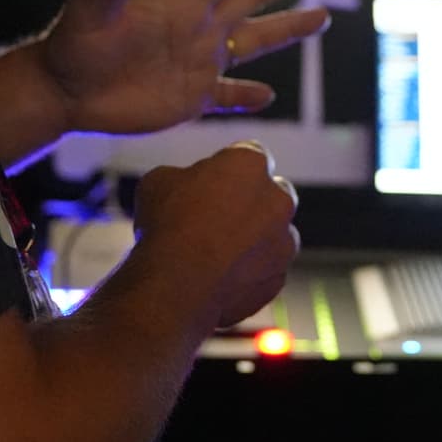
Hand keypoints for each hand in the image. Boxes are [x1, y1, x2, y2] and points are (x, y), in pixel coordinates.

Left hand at [40, 0, 330, 136]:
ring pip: (252, 42)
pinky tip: (267, 95)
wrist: (62, 91)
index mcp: (182, 3)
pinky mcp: (190, 97)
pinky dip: (246, 95)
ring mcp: (196, 62)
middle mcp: (197, 28)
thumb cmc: (73, 46)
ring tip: (321, 17)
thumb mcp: (89, 11)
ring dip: (285, 30)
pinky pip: (227, 94)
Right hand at [134, 142, 299, 327]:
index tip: (210, 183)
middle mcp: (278, 199)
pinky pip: (266, 270)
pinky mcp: (277, 279)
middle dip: (250, 202)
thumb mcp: (158, 182)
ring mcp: (283, 242)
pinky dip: (250, 273)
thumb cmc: (165, 227)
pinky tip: (220, 278)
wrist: (173, 287)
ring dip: (254, 239)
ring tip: (217, 253)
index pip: (248, 154)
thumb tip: (185, 187)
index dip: (226, 169)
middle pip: (270, 193)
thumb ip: (184, 176)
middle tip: (215, 218)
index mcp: (250, 164)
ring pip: (274, 234)